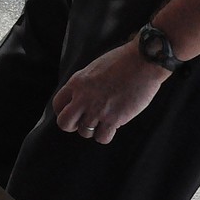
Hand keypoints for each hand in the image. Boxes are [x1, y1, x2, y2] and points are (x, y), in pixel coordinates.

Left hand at [52, 40, 168, 142]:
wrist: (141, 62)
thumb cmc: (121, 61)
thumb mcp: (93, 68)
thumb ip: (84, 84)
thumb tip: (81, 97)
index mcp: (76, 83)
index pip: (57, 104)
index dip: (64, 111)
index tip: (74, 112)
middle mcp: (83, 98)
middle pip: (64, 123)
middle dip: (73, 125)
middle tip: (84, 121)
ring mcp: (97, 109)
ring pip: (84, 133)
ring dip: (93, 130)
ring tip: (103, 121)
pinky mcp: (113, 119)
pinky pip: (102, 138)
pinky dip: (106, 135)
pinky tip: (113, 126)